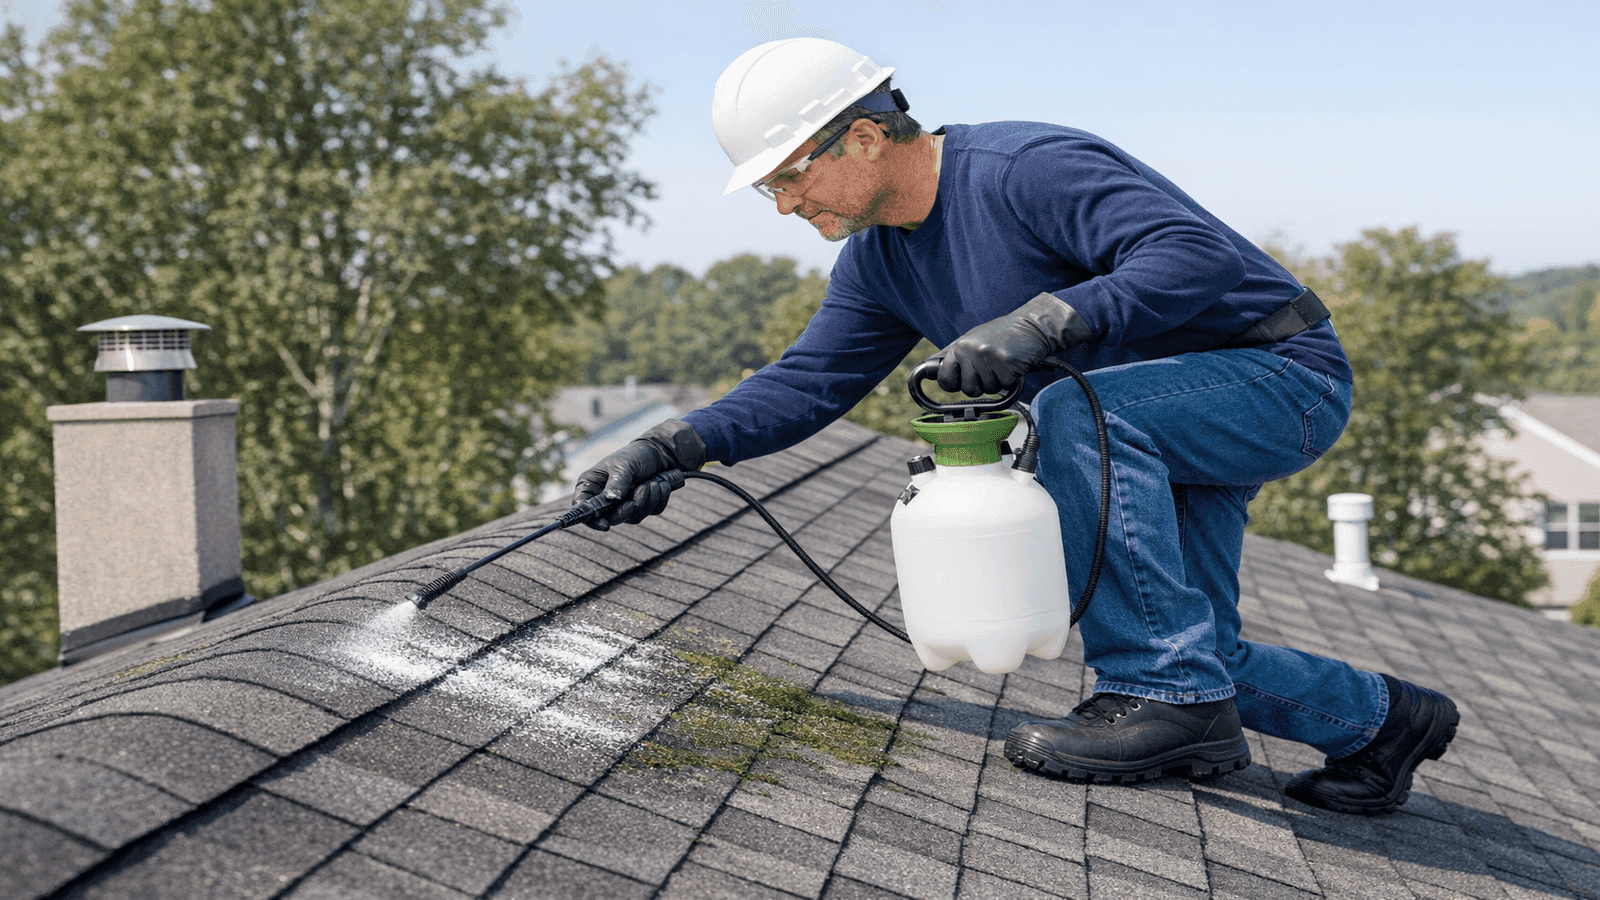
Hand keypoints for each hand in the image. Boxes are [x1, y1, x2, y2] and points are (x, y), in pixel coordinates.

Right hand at [571, 419, 706, 530]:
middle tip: (640, 492)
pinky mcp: (642, 507)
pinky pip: (650, 512)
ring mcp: (624, 505)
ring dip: (647, 500)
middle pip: (611, 518)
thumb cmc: (635, 455)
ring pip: (633, 517)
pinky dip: (658, 499)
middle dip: (628, 509)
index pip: (583, 508)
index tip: (605, 525)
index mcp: (592, 485)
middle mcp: (605, 498)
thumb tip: (612, 499)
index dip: (591, 520)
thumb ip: (617, 483)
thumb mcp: (624, 465)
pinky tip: (661, 485)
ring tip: (653, 482)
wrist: (660, 453)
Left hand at [935, 293, 1093, 395]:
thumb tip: (928, 371)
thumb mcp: (973, 338)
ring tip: (1001, 364)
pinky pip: (1004, 386)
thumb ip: (954, 355)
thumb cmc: (1003, 334)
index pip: (944, 378)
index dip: (954, 385)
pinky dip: (1010, 380)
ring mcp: (988, 358)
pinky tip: (1012, 365)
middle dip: (980, 386)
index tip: (961, 381)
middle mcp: (971, 351)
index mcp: (960, 346)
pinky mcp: (1006, 365)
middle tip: (989, 370)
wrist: (1031, 325)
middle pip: (968, 389)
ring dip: (997, 382)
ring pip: (988, 389)